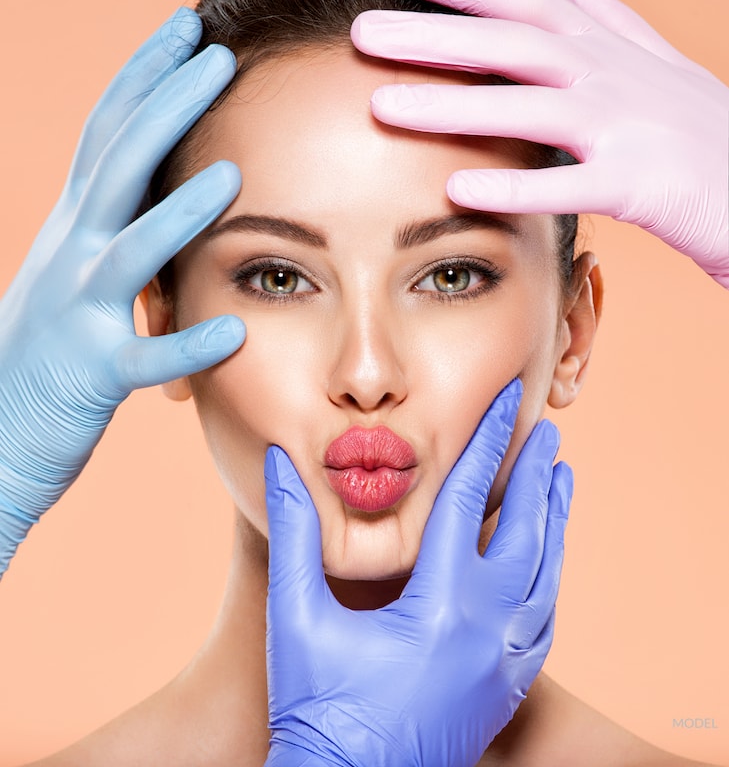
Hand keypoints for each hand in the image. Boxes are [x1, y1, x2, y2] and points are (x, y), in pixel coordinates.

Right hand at [0, 8, 244, 576]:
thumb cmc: (50, 351)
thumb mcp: (79, 271)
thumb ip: (117, 227)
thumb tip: (160, 184)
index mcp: (77, 227)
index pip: (112, 135)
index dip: (146, 77)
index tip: (186, 29)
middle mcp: (71, 256)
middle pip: (119, 167)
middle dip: (167, 106)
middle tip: (216, 53)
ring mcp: (77, 315)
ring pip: (127, 254)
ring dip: (176, 214)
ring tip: (231, 176)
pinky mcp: (92, 377)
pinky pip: (142, 361)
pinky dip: (185, 346)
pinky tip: (232, 332)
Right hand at [264, 380, 572, 766]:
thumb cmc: (317, 711)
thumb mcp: (296, 617)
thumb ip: (292, 533)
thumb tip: (279, 465)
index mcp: (439, 606)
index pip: (469, 499)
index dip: (488, 441)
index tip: (509, 399)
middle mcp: (487, 631)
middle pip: (526, 531)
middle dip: (537, 473)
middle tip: (548, 429)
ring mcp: (505, 663)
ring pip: (548, 575)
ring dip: (555, 521)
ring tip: (561, 480)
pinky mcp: (508, 689)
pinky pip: (546, 618)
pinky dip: (552, 574)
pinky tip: (548, 560)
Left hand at [350, 0, 728, 287]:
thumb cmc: (698, 128)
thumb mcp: (651, 63)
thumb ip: (606, 18)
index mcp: (604, 49)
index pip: (523, 3)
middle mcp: (610, 77)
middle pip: (512, 44)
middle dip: (434, 36)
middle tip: (362, 35)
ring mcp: (625, 127)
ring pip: (530, 107)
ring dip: (453, 105)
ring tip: (383, 107)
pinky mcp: (639, 184)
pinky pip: (568, 185)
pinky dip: (513, 187)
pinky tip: (456, 188)